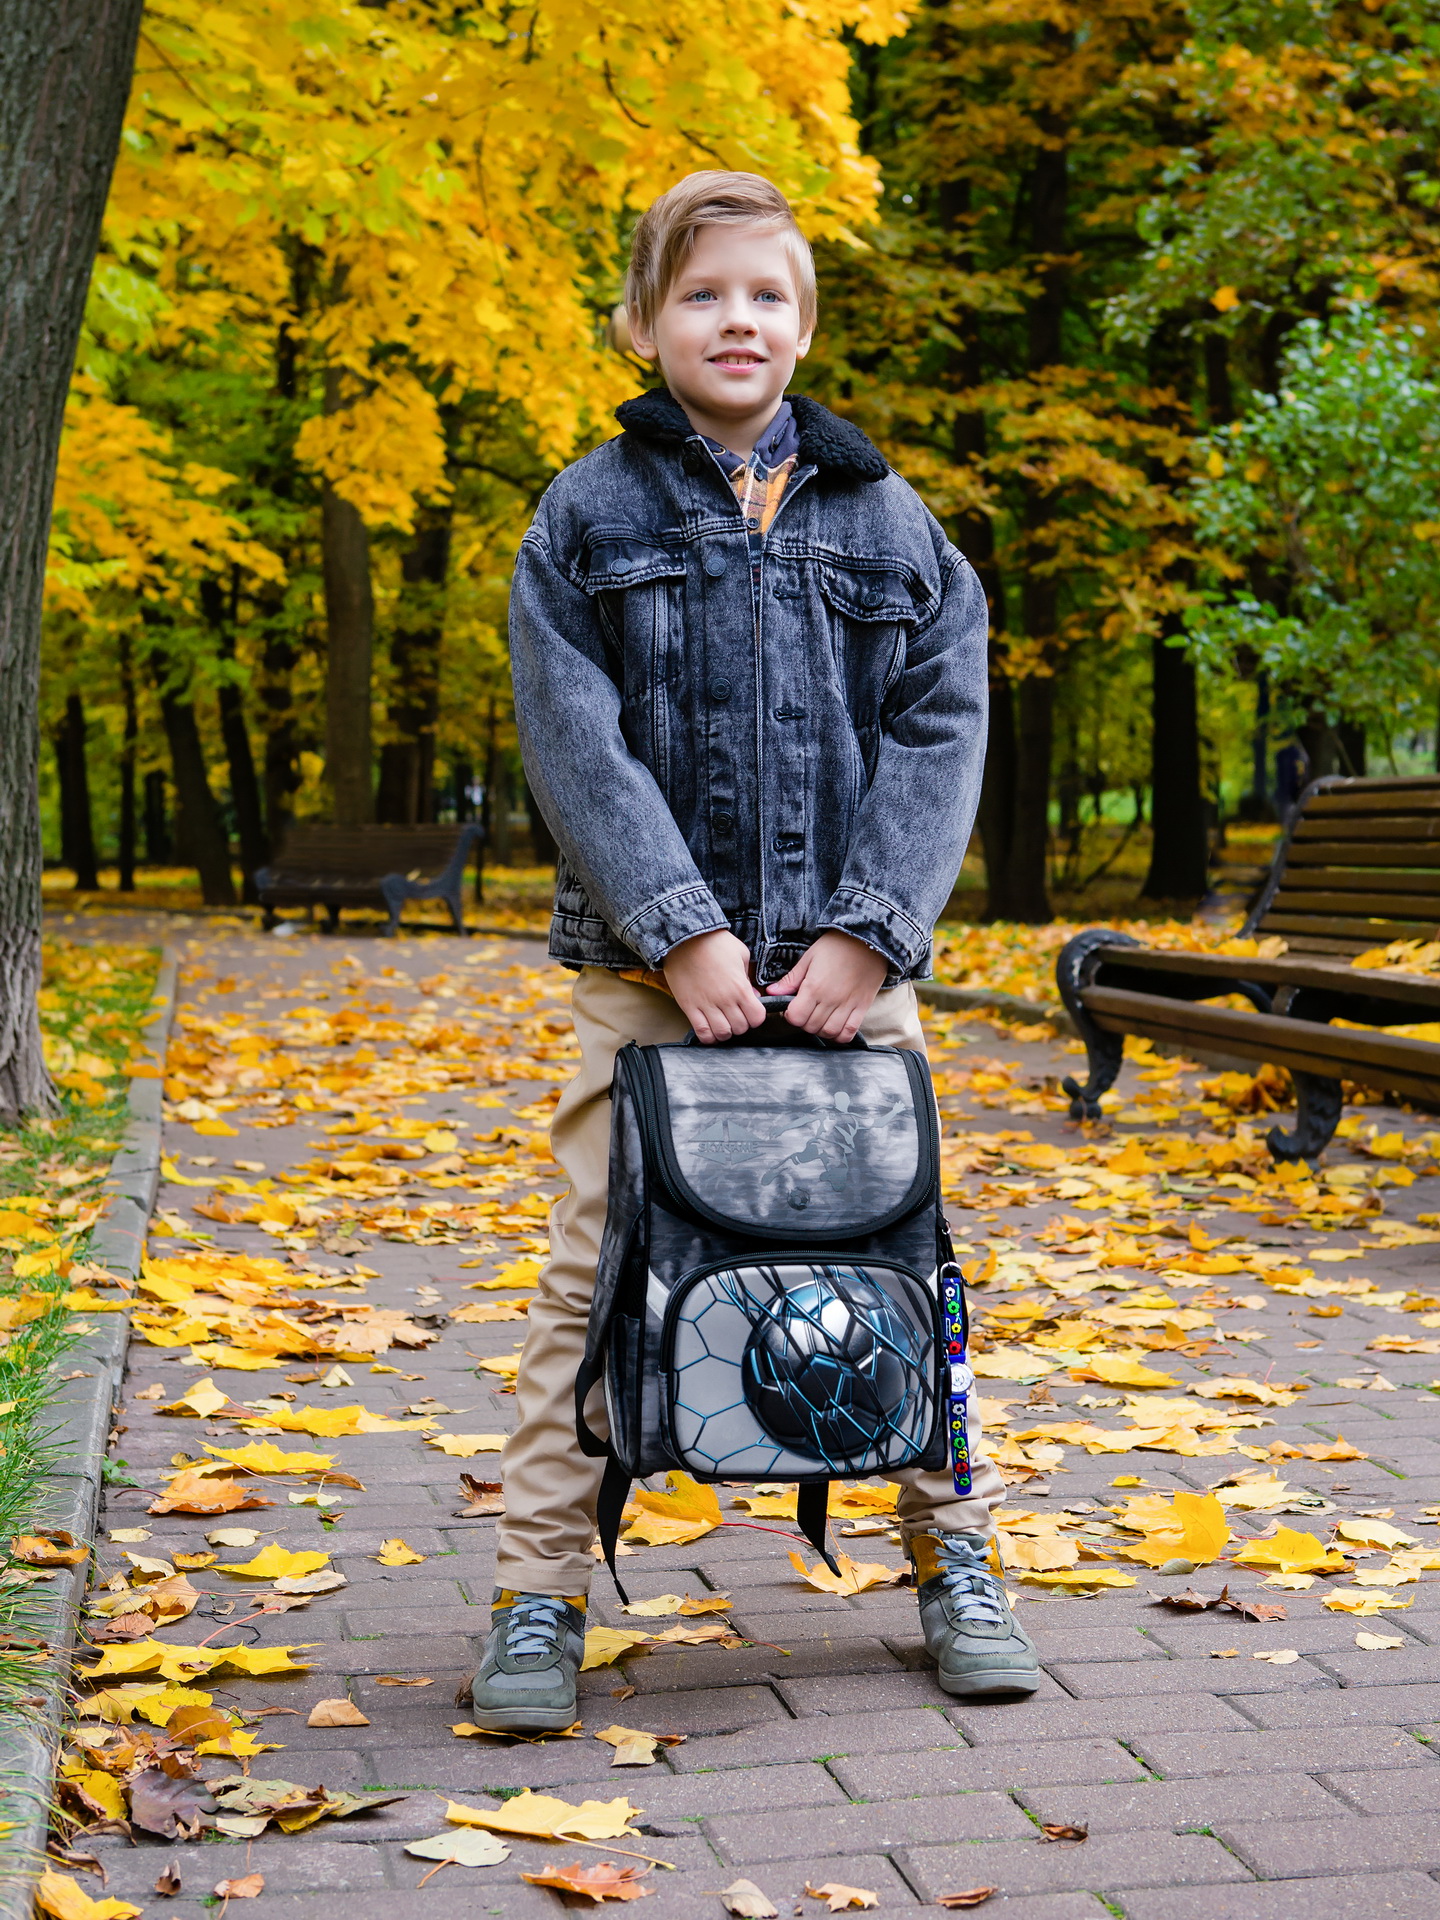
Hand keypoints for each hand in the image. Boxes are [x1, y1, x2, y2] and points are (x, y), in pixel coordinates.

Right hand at [663, 929, 765, 1043]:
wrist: (684, 938)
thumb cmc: (713, 942)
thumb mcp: (741, 953)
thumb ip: (748, 977)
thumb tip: (753, 995)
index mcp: (740, 987)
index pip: (757, 1018)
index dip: (756, 1017)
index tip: (752, 1011)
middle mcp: (724, 999)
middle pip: (740, 1028)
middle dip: (741, 1025)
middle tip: (737, 1016)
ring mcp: (706, 1005)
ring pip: (722, 1034)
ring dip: (726, 1032)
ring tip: (723, 1023)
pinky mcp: (689, 1007)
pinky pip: (701, 1032)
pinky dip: (708, 1036)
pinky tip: (710, 1029)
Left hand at [767, 931, 888, 1041]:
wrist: (868, 938)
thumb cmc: (837, 945)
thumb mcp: (809, 957)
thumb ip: (791, 979)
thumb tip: (772, 992)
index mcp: (814, 986)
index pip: (796, 1017)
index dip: (790, 1015)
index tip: (793, 1008)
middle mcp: (830, 999)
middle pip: (810, 1027)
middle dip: (804, 1022)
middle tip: (807, 1011)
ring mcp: (848, 1005)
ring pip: (829, 1032)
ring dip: (821, 1030)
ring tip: (820, 1018)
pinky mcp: (862, 1007)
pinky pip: (849, 1032)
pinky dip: (841, 1035)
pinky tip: (836, 1025)